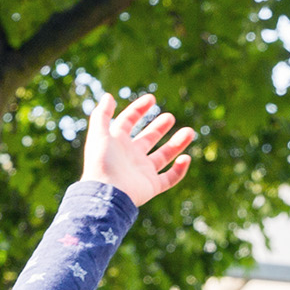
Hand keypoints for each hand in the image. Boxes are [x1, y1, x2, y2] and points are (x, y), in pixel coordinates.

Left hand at [80, 92, 194, 207]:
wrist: (107, 193)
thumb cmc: (103, 163)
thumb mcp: (99, 134)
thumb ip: (102, 115)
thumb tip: (108, 96)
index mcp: (117, 143)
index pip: (128, 122)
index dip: (138, 109)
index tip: (152, 98)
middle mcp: (130, 156)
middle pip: (148, 138)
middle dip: (159, 127)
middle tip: (170, 117)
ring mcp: (142, 172)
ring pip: (163, 156)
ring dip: (177, 144)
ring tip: (189, 132)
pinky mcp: (151, 186)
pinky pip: (169, 178)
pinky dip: (179, 170)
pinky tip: (185, 158)